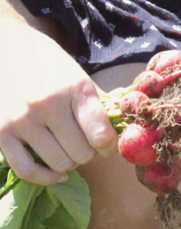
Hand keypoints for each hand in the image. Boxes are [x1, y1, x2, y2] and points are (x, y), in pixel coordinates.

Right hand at [0, 18, 116, 184]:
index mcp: (75, 89)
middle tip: (85, 143)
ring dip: (69, 163)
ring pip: (58, 164)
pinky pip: (27, 170)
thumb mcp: (81, 78)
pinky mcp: (1, 133)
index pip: (100, 134)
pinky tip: (56, 172)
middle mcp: (48, 104)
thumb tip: (121, 135)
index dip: (109, 146)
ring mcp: (22, 120)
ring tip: (68, 148)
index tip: (108, 145)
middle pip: (81, 154)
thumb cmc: (53, 67)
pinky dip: (45, 177)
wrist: (10, 50)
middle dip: (89, 153)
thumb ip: (99, 107)